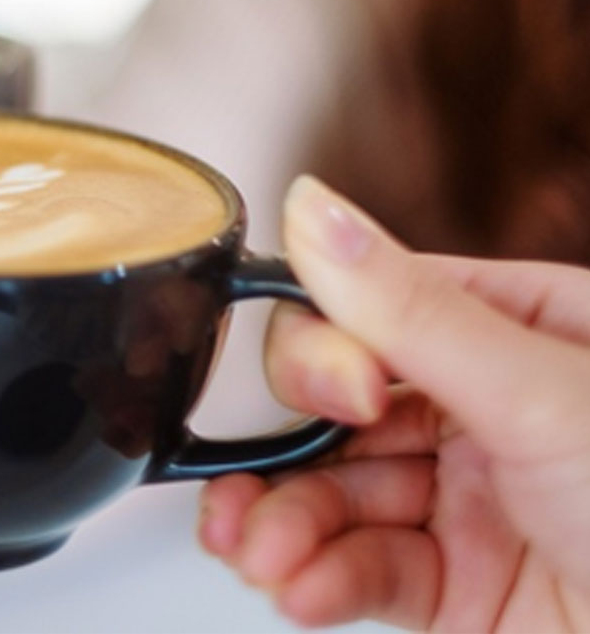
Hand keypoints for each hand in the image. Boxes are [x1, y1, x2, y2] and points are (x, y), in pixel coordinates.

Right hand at [199, 176, 589, 630]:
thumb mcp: (543, 396)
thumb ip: (410, 312)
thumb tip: (315, 210)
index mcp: (524, 337)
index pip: (374, 314)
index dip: (331, 354)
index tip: (343, 397)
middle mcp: (490, 415)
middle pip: (337, 414)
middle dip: (284, 457)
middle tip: (257, 492)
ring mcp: (471, 506)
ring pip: (336, 496)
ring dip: (285, 526)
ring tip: (264, 555)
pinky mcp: (457, 590)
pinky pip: (362, 569)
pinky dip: (318, 578)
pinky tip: (300, 586)